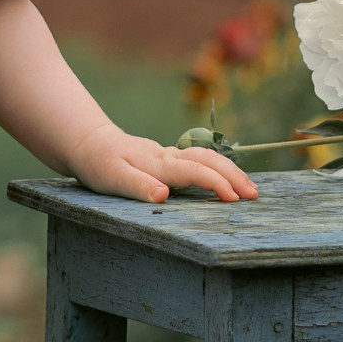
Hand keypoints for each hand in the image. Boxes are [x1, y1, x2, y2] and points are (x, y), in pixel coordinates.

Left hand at [63, 124, 258, 203]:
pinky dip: (219, 168)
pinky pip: (200, 160)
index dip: (217, 183)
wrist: (88, 143)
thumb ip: (138, 186)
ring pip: (207, 157)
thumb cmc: (98, 164)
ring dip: (230, 171)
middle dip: (234, 175)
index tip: (235, 199)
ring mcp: (170, 156)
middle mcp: (169, 157)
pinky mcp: (168, 159)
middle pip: (209, 160)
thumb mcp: (111, 178)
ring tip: (249, 188)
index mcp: (158, 164)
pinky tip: (228, 178)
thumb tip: (164, 196)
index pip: (196, 171)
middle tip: (254, 195)